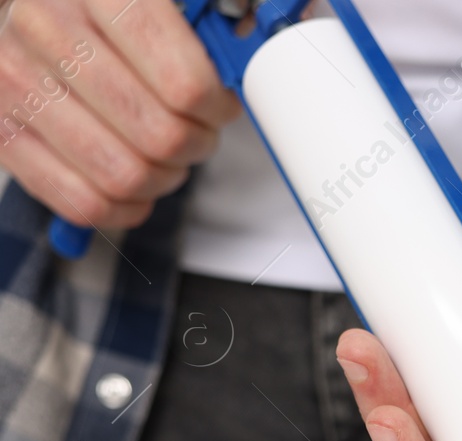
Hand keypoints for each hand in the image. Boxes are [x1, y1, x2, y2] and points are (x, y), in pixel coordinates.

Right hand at [0, 0, 238, 228]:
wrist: (38, 17)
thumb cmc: (112, 14)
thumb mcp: (168, 3)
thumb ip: (209, 26)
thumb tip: (244, 54)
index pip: (184, 85)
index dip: (215, 108)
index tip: (218, 106)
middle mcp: (45, 29)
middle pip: (159, 136)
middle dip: (194, 145)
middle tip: (195, 133)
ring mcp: (14, 82)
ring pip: (124, 175)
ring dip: (162, 177)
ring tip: (165, 156)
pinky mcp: (3, 133)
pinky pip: (83, 202)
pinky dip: (124, 207)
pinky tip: (135, 184)